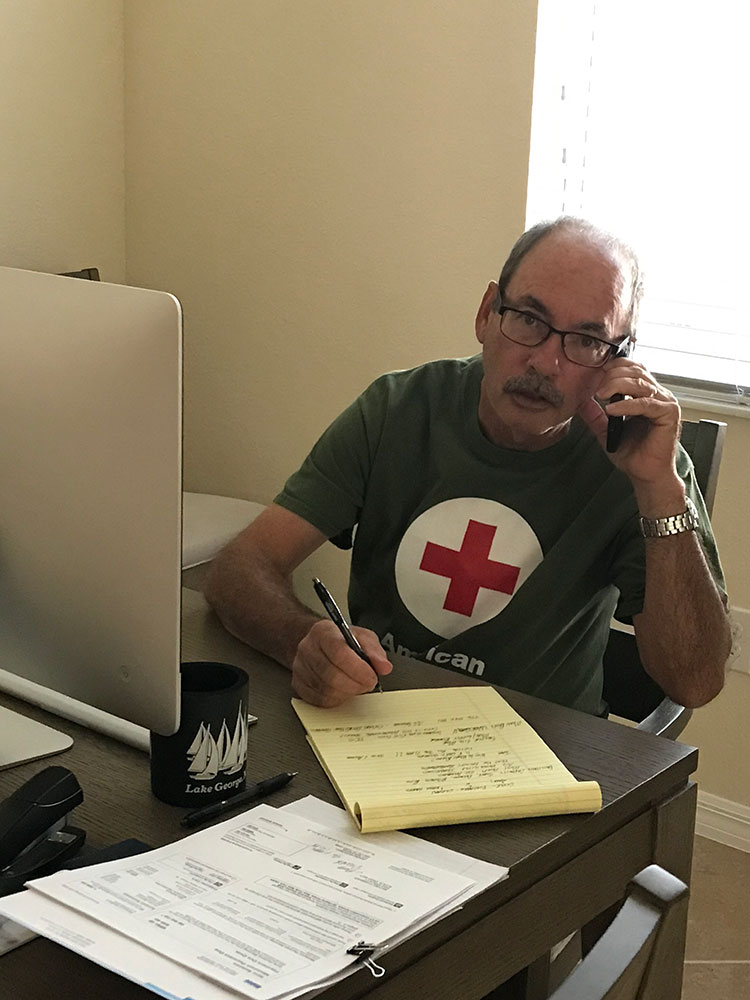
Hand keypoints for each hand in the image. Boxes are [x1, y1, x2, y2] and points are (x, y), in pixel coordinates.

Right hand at [291, 620, 392, 706]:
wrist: (317, 644)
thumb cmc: (341, 640)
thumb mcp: (362, 637)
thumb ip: (374, 651)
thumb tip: (384, 667)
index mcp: (323, 632)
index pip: (338, 652)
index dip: (358, 669)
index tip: (372, 676)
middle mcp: (307, 648)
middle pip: (331, 675)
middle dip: (355, 684)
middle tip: (367, 683)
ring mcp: (300, 668)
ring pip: (326, 690)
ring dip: (347, 693)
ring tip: (356, 685)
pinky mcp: (299, 684)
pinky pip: (319, 700)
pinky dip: (336, 700)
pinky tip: (343, 691)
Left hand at [578, 359, 681, 490]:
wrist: (646, 474)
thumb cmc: (632, 454)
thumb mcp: (606, 430)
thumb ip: (595, 415)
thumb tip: (581, 402)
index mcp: (647, 394)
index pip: (633, 369)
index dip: (614, 367)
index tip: (596, 375)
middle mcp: (659, 395)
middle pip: (635, 372)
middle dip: (612, 376)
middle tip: (597, 389)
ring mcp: (666, 403)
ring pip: (640, 384)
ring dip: (617, 386)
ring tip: (600, 395)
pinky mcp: (669, 415)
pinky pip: (645, 404)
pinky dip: (626, 405)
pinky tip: (611, 409)